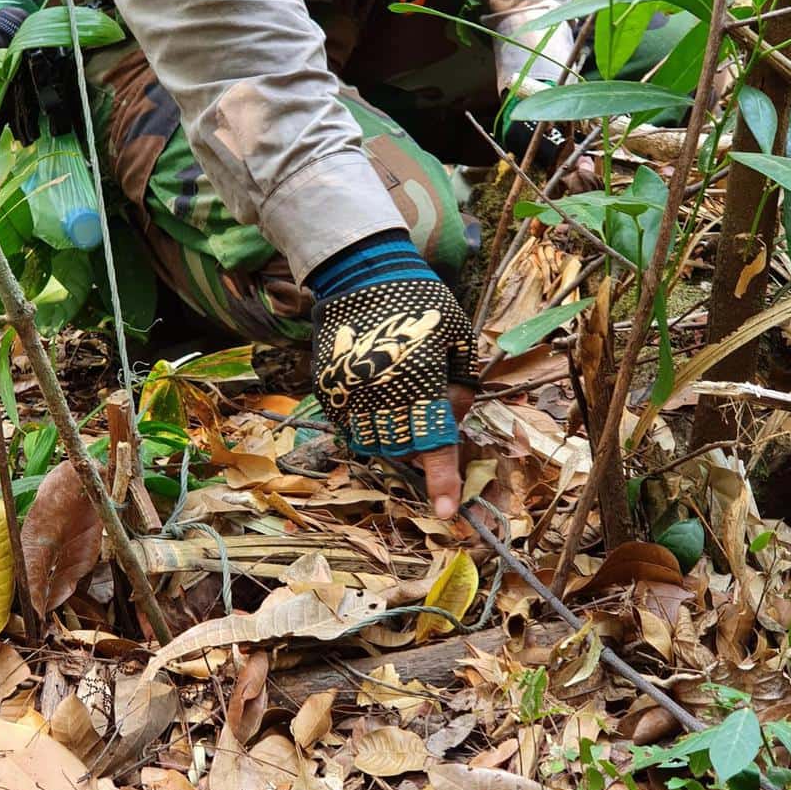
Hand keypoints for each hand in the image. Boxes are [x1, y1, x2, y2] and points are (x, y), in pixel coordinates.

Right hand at [313, 274, 477, 517]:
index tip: (448, 514)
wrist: (360, 275)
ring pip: (376, 443)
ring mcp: (350, 395)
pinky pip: (352, 424)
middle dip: (423, 441)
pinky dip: (369, 420)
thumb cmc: (420, 303)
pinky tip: (378, 391)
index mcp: (420, 384)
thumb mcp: (458, 337)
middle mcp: (381, 396)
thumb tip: (452, 420)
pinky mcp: (330, 390)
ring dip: (395, 434)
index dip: (442, 482)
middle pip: (406, 449)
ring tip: (401, 397)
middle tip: (428, 405)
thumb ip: (460, 386)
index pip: (434, 446)